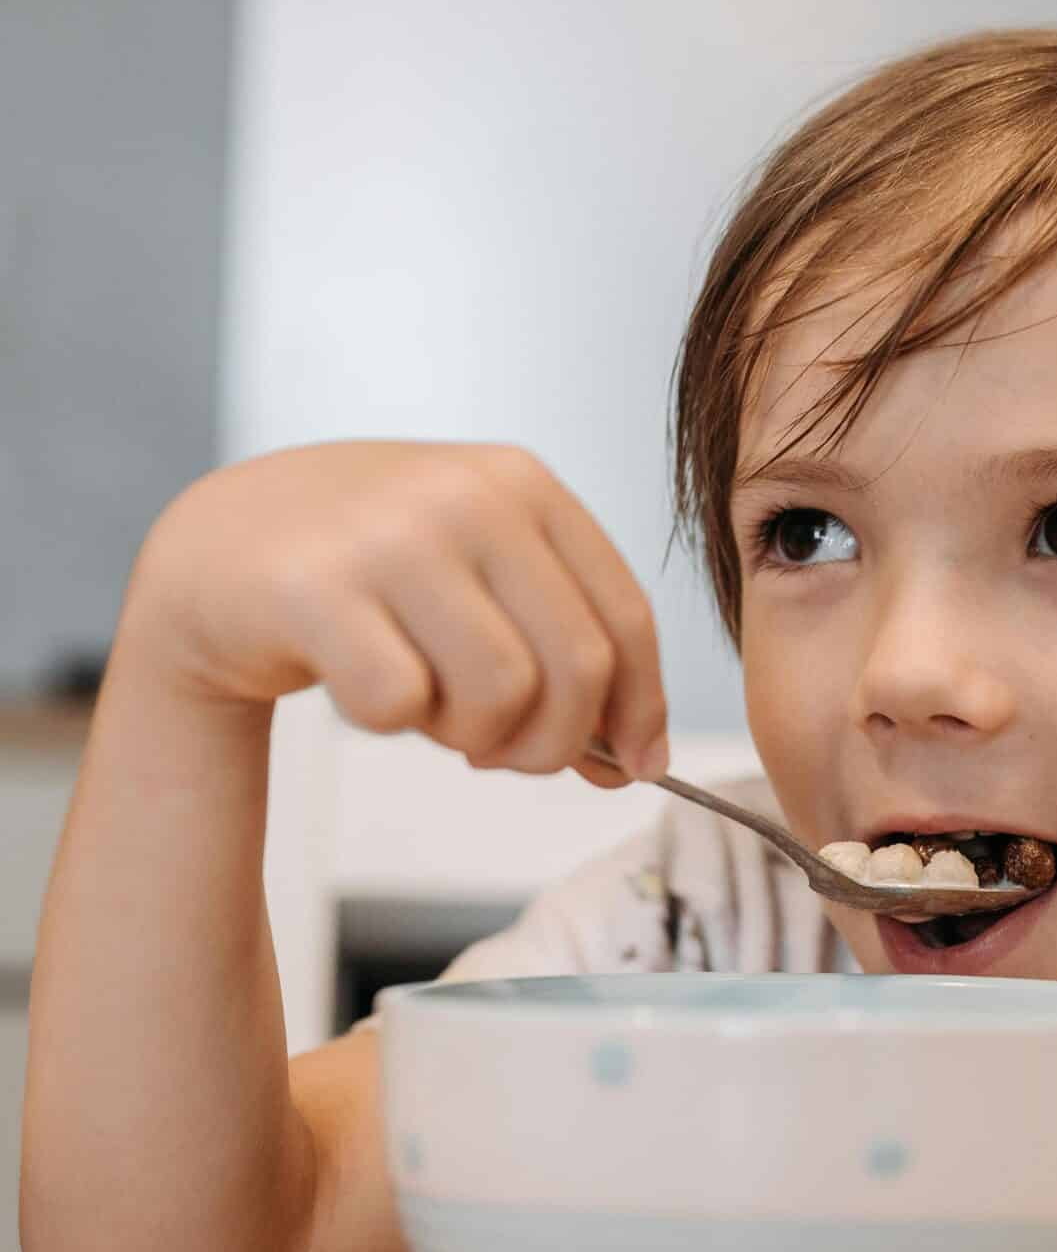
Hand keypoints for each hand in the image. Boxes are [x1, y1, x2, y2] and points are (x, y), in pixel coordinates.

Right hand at [125, 441, 667, 784]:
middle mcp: (467, 496)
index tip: (637, 766)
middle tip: (504, 753)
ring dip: (474, 736)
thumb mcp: (482, 582)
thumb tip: (636, 762)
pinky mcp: (314, 587)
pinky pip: (400, 704)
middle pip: (576, 668)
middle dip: (553, 742)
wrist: (218, 546)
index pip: (625, 616)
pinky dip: (391, 724)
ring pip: (501, 693)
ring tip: (434, 714)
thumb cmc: (371, 574)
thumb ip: (561, 654)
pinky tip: (365, 688)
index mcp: (524, 485)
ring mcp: (390, 535)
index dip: (643, 707)